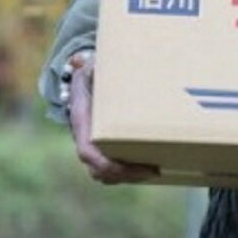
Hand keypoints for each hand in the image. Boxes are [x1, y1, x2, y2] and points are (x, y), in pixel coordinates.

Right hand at [67, 60, 160, 184]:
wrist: (85, 81)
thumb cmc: (93, 73)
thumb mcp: (94, 67)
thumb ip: (96, 65)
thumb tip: (97, 61)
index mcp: (81, 122)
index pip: (87, 153)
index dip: (108, 164)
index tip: (132, 163)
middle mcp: (85, 139)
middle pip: (99, 171)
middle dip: (127, 175)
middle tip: (155, 170)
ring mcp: (93, 146)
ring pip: (106, 174)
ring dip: (129, 176)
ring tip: (156, 169)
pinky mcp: (104, 148)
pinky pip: (113, 168)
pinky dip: (129, 171)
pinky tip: (151, 165)